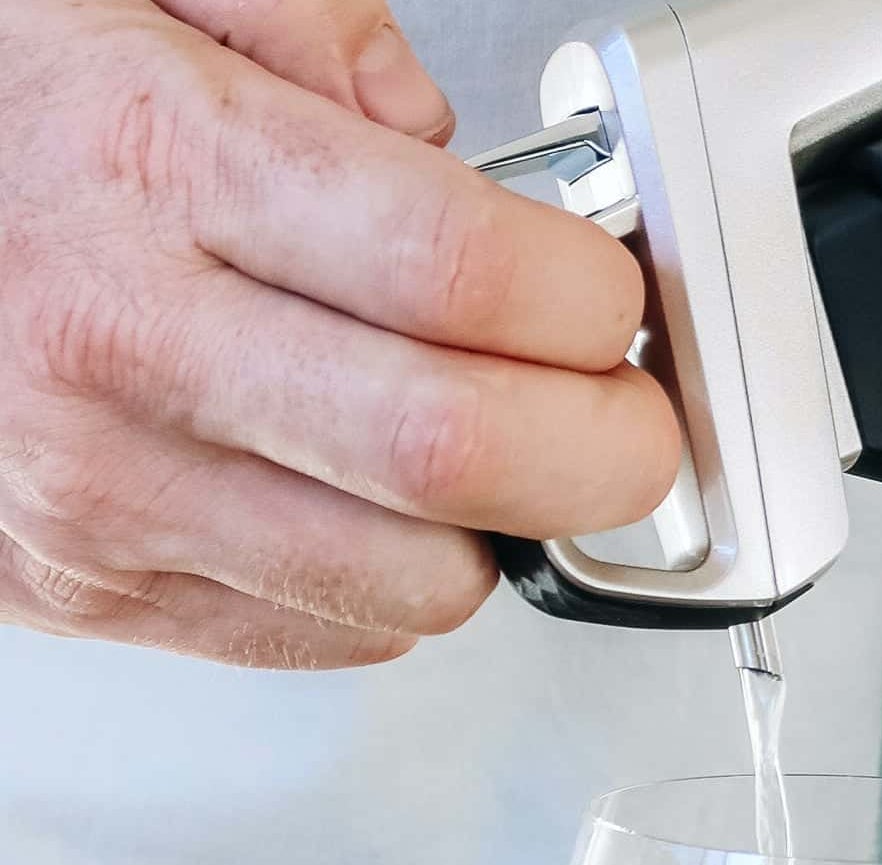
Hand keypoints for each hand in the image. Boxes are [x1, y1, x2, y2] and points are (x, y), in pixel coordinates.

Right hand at [0, 0, 680, 667]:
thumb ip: (306, 31)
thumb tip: (441, 139)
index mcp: (151, 160)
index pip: (455, 270)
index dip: (587, 301)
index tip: (609, 301)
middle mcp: (127, 345)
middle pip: (458, 453)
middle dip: (604, 451)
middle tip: (625, 420)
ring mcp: (111, 494)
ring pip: (416, 583)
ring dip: (500, 529)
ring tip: (480, 454)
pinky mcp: (106, 592)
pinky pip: (337, 637)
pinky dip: (399, 586)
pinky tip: (366, 501)